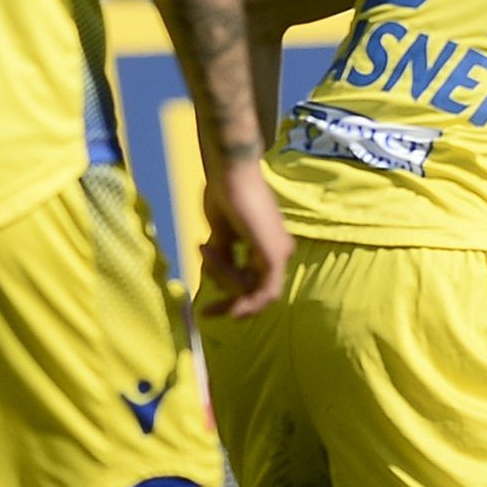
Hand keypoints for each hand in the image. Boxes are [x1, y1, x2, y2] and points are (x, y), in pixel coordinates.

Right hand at [197, 156, 291, 317]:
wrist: (230, 173)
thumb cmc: (224, 196)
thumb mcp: (221, 235)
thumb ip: (224, 259)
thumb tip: (220, 284)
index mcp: (269, 247)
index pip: (255, 286)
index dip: (233, 302)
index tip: (207, 312)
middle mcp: (280, 252)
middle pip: (254, 292)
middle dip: (229, 303)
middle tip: (206, 312)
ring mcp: (280, 253)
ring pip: (253, 290)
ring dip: (223, 277)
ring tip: (206, 247)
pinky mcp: (274, 254)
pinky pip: (262, 290)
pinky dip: (243, 296)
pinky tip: (231, 305)